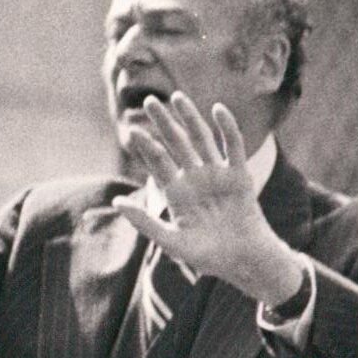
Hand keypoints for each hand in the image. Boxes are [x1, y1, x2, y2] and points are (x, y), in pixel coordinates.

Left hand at [112, 93, 304, 305]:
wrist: (240, 260)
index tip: (132, 131)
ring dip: (190, 118)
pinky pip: (232, 146)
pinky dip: (226, 128)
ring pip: (201, 139)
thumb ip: (144, 221)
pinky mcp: (238, 175)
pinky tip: (217, 109)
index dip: (146, 147)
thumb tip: (116, 202)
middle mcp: (194, 179)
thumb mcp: (170, 241)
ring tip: (177, 97)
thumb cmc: (205, 255)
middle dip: (163, 123)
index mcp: (177, 193)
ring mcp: (216, 174)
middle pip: (176, 144)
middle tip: (149, 101)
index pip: (158, 163)